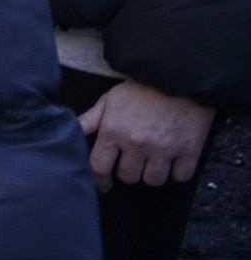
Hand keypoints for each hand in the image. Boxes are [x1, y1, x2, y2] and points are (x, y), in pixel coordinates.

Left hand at [78, 78, 215, 190]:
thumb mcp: (109, 100)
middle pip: (128, 177)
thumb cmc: (141, 88)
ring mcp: (164, 148)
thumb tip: (69, 134)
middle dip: (128, 173)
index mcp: (113, 132)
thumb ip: (89, 121)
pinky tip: (173, 162)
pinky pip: (181, 176)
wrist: (179, 76)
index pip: (99, 168)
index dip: (100, 180)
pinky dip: (177, 173)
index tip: (104, 184)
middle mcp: (137, 143)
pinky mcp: (190, 149)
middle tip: (133, 164)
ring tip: (153, 163)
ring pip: (153, 180)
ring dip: (152, 175)